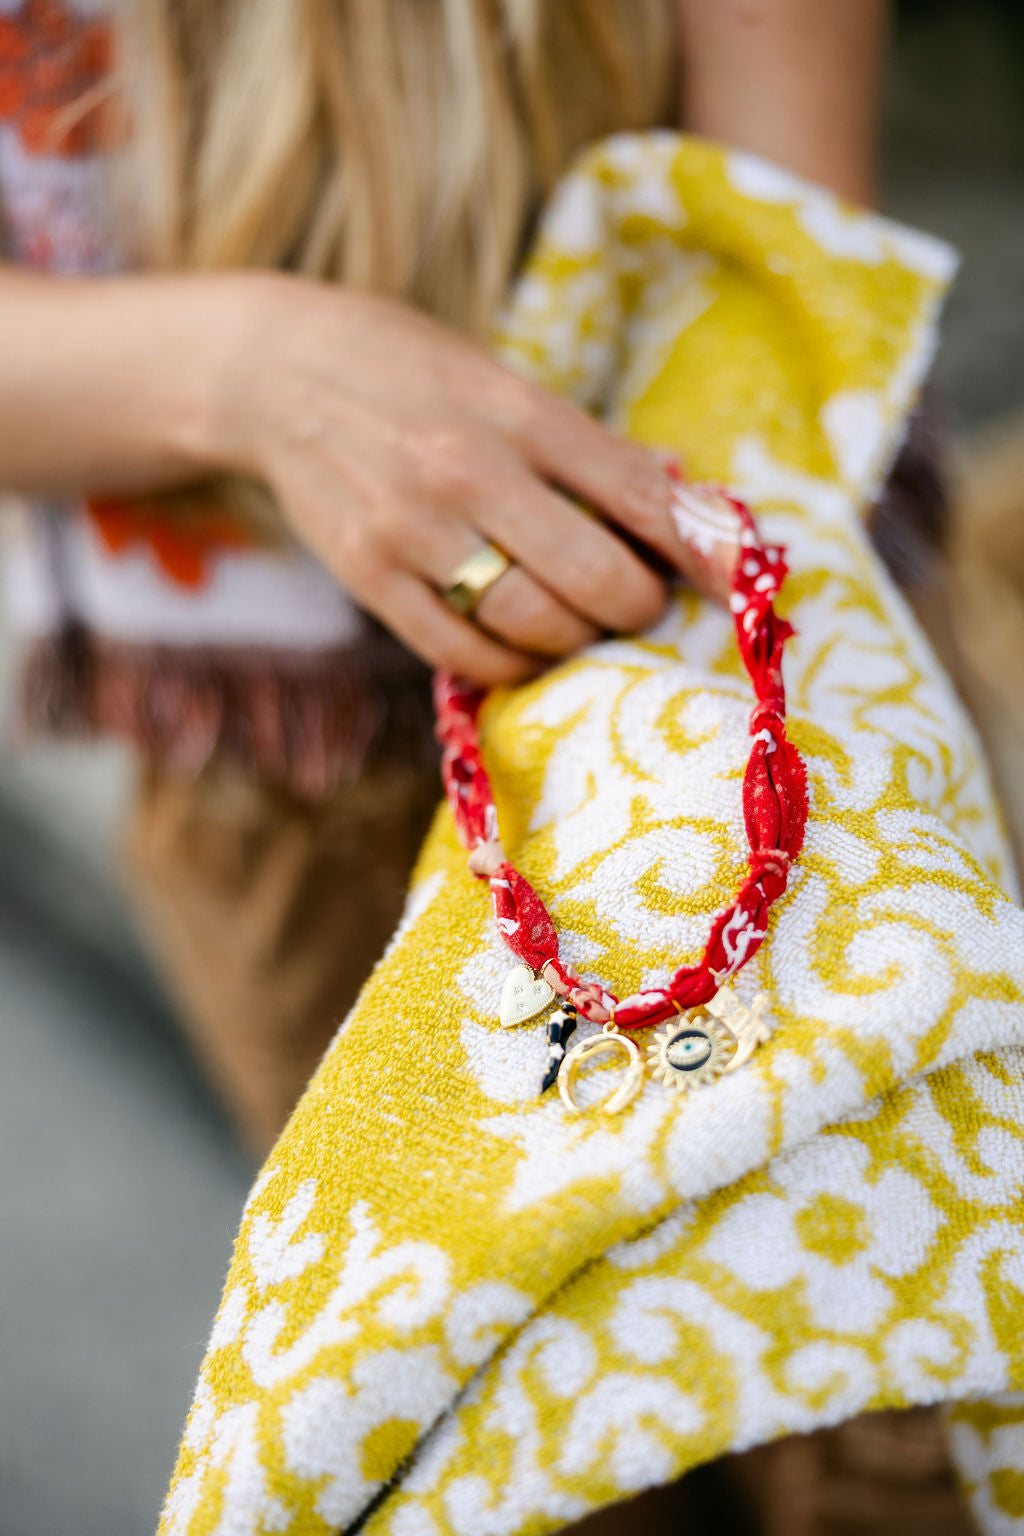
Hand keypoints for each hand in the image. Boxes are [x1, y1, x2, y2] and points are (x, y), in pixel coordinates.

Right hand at [230, 275, 735, 684]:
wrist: (277, 373)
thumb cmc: (412, 372)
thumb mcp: (503, 380)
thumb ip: (584, 446)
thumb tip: (676, 497)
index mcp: (516, 411)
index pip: (635, 494)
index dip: (696, 550)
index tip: (730, 581)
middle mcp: (467, 471)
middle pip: (592, 578)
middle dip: (635, 605)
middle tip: (637, 602)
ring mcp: (412, 532)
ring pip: (531, 625)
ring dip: (577, 639)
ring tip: (580, 622)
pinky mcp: (370, 579)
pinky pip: (462, 655)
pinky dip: (510, 663)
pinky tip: (522, 645)